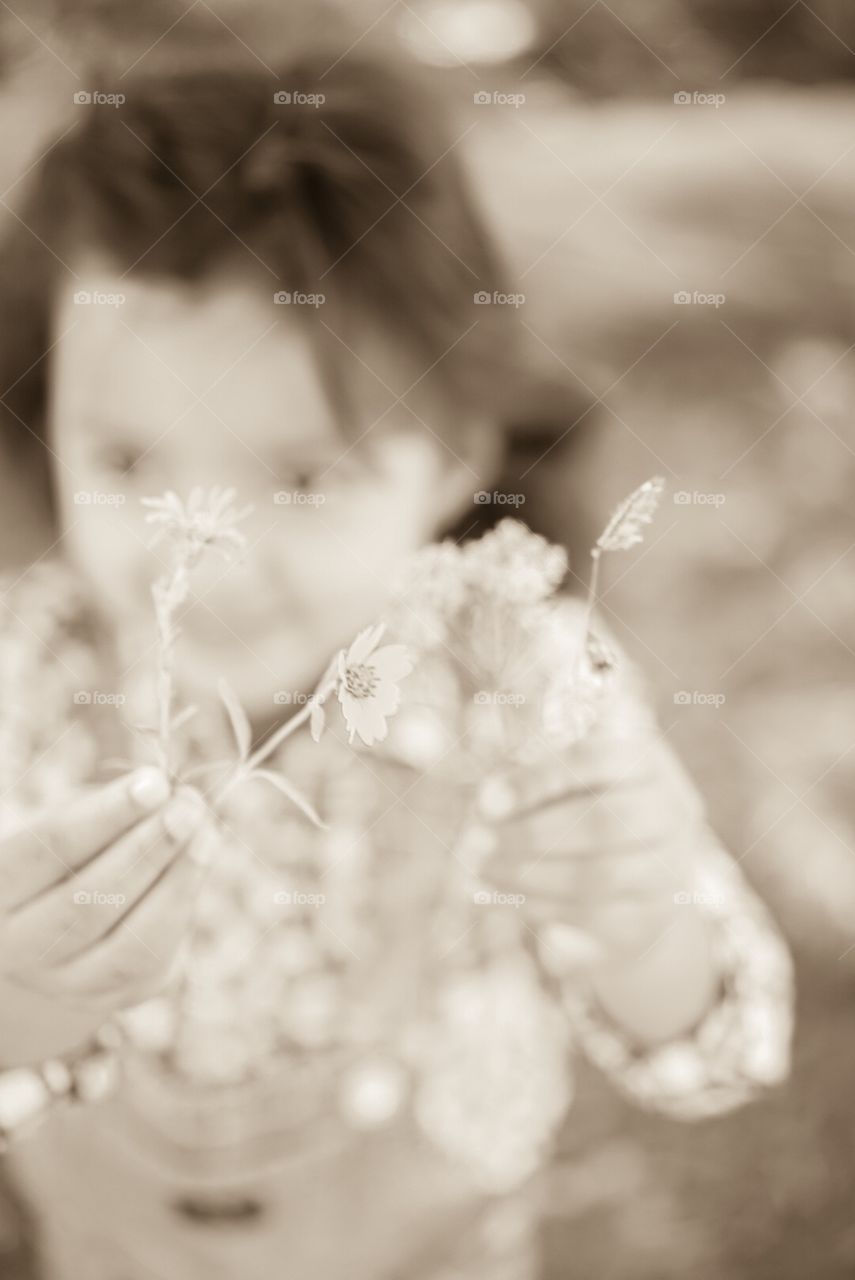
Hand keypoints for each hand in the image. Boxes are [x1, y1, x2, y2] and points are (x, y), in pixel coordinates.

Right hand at [0, 767, 214, 1063]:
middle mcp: (17, 948)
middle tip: (188, 806)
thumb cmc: (59, 853)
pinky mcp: (109, 997)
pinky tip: (200, 860)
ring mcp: (62, 982)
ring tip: (206, 832)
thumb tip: (167, 794)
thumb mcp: (61, 822)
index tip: (155, 782)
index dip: (106, 815)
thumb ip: (103, 810)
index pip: (47, 850)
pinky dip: (182, 907)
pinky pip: (154, 962)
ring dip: (176, 883)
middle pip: (86, 905)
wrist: (47, 926)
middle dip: (147, 850)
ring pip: (128, 947)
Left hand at [475, 715, 706, 973]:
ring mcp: (668, 867)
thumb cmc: (582, 808)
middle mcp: (670, 811)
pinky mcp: (652, 915)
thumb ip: (530, 783)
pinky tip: (508, 895)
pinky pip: (595, 914)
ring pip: (599, 875)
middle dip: (531, 834)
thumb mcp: (563, 782)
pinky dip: (543, 904)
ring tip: (483, 868)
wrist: (628, 877)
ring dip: (530, 873)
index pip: (599, 759)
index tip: (486, 800)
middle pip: (604, 823)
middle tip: (476, 843)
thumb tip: (487, 801)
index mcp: (647, 762)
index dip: (539, 779)